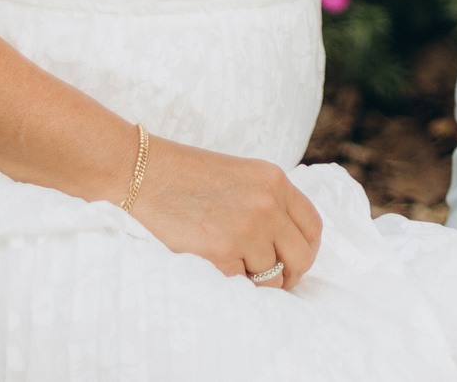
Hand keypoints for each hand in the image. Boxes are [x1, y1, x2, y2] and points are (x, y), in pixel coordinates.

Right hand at [124, 134, 322, 288]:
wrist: (143, 172)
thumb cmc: (186, 177)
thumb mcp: (242, 177)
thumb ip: (269, 202)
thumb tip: (286, 246)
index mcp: (275, 181)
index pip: (312, 226)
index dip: (307, 250)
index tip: (295, 262)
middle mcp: (268, 204)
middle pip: (302, 257)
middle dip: (291, 275)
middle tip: (274, 281)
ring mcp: (247, 229)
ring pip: (272, 276)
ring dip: (256, 281)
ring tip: (234, 269)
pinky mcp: (221, 251)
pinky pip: (240, 283)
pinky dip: (230, 282)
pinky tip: (214, 266)